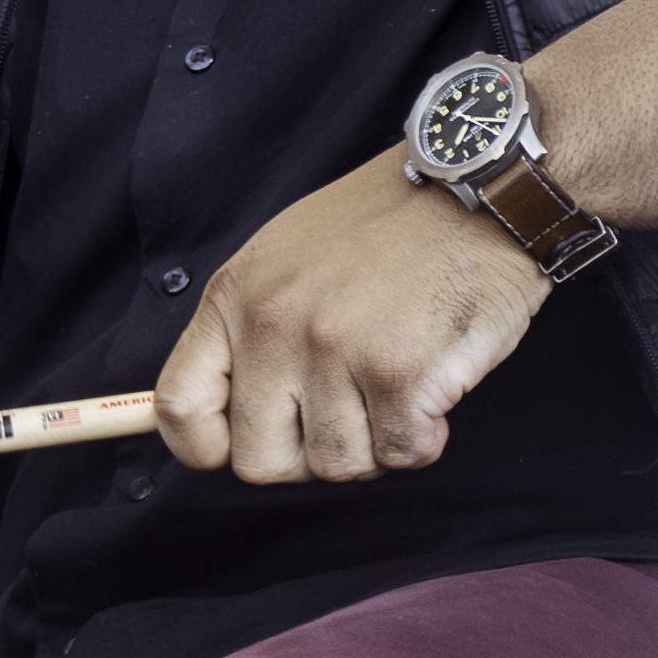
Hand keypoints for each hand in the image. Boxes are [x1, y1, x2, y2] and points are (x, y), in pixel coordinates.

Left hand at [152, 153, 551, 482]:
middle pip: (258, 462)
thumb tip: (226, 411)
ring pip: (336, 467)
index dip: (208, 448)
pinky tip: (433, 392)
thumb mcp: (286, 257)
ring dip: (375, 445)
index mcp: (235, 296)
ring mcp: (333, 350)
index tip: (244, 445)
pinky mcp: (398, 372)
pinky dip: (424, 439)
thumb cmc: (390, 225)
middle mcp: (273, 325)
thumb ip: (248, 329)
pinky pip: (401, 455)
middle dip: (308, 455)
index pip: (178, 408)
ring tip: (395, 391)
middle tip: (349, 415)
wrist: (478, 189)